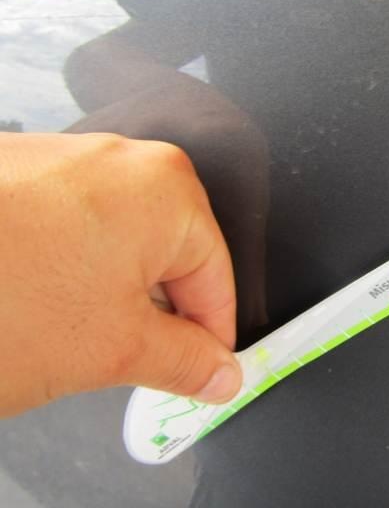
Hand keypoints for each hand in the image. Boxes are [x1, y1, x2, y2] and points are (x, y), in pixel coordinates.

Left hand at [0, 132, 242, 416]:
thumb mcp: (113, 349)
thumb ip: (186, 362)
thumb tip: (217, 372)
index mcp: (168, 191)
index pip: (218, 280)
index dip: (211, 340)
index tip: (206, 373)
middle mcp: (125, 161)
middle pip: (171, 257)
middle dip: (157, 317)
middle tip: (133, 365)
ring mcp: (69, 161)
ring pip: (120, 244)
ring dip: (109, 296)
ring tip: (69, 337)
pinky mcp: (24, 173)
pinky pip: (74, 228)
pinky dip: (68, 271)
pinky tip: (38, 305)